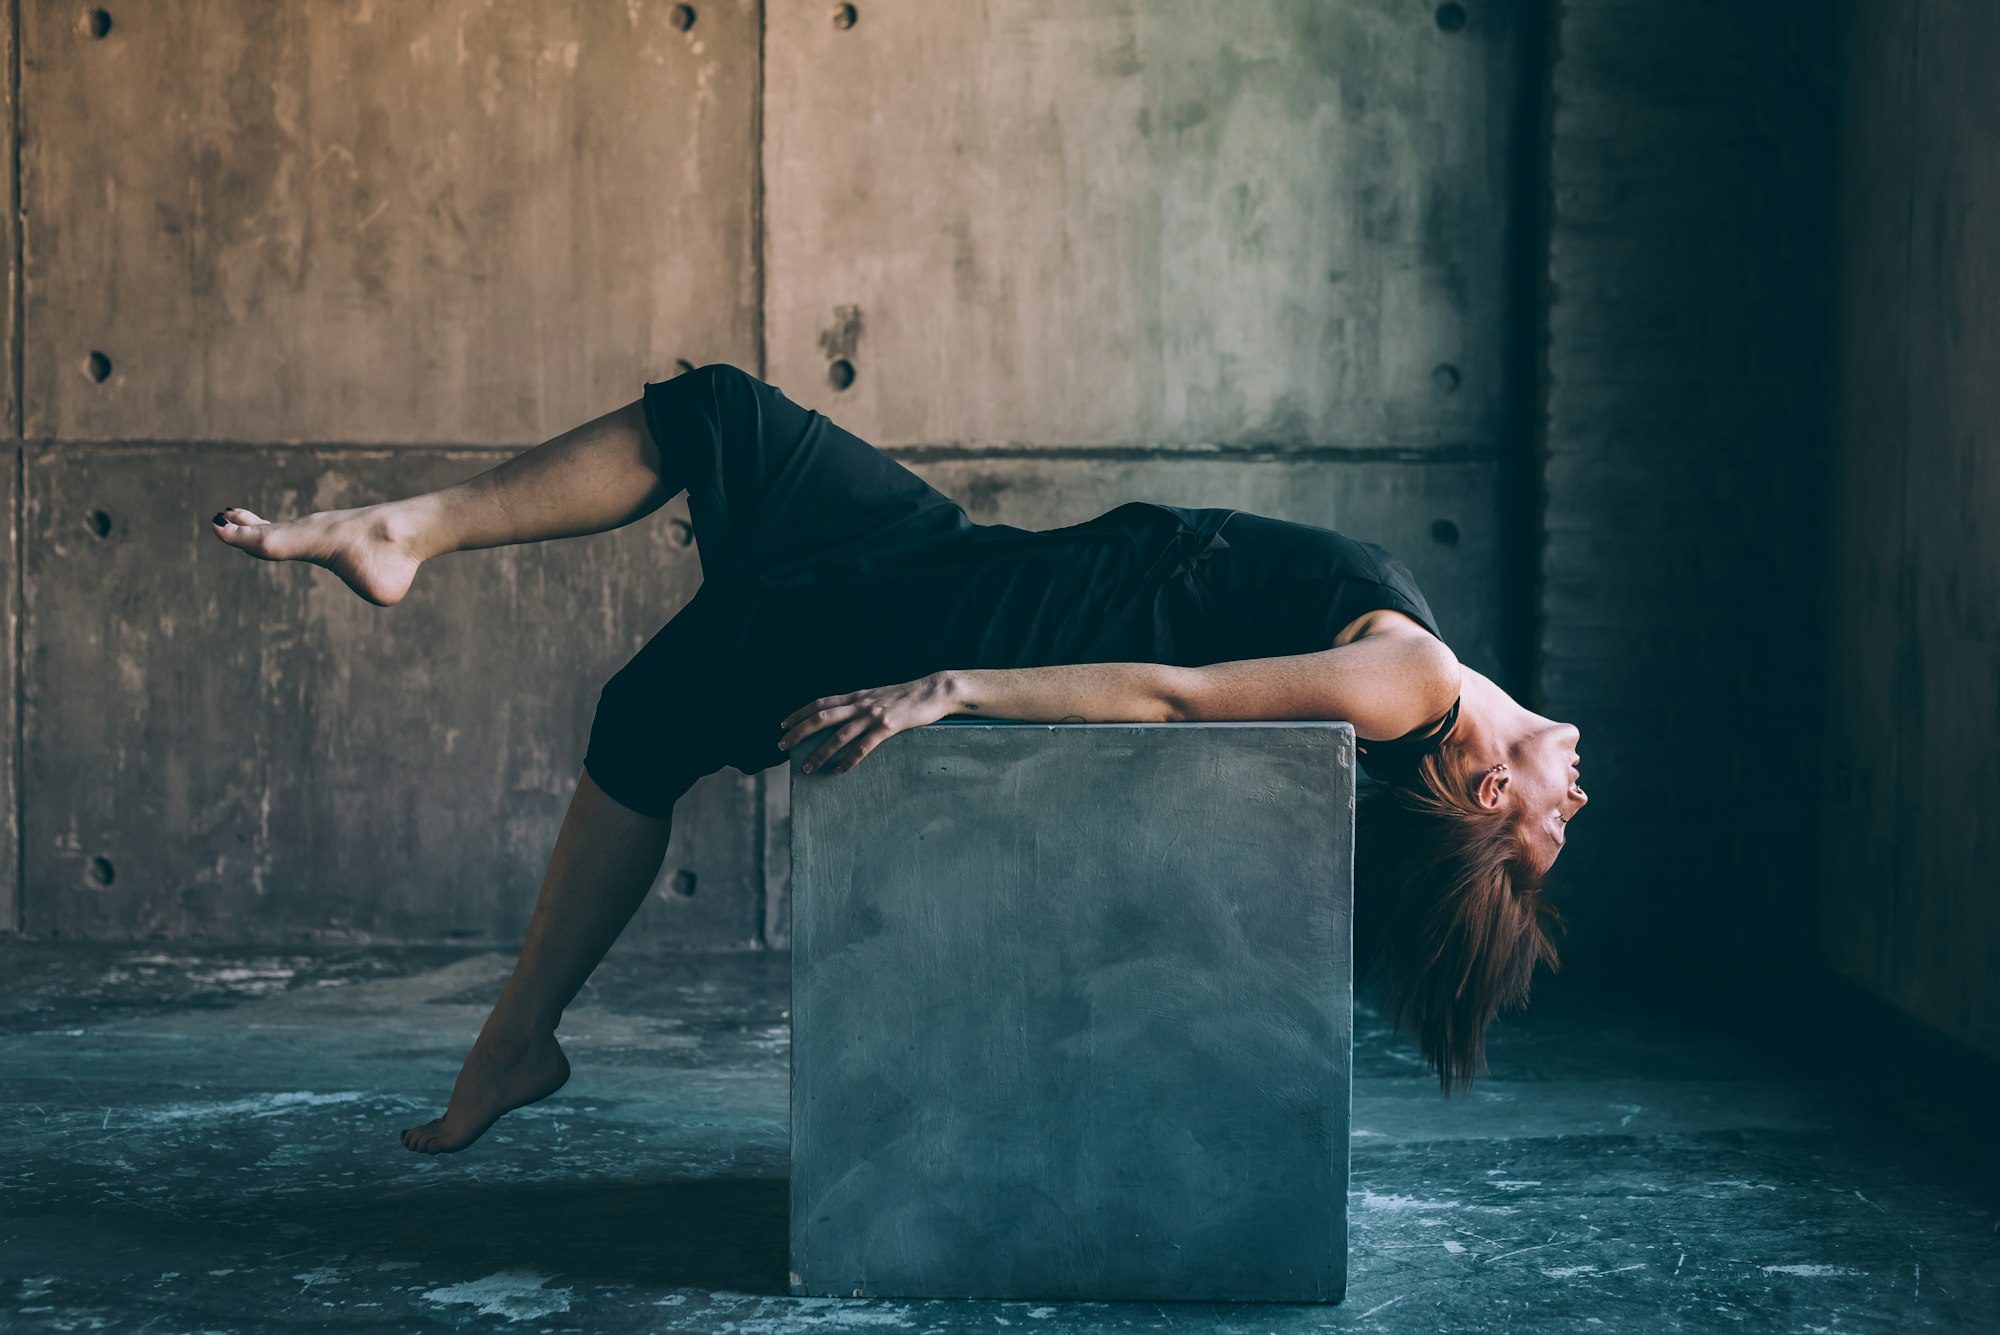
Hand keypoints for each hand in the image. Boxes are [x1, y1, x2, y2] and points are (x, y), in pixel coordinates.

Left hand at [778, 672, 956, 773]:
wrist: (933, 691)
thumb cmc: (907, 696)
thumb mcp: (878, 696)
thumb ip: (861, 704)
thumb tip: (845, 716)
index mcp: (856, 696)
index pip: (820, 703)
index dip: (799, 713)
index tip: (782, 725)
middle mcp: (860, 704)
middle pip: (821, 717)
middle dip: (798, 732)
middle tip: (782, 746)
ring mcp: (873, 715)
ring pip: (839, 735)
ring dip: (820, 753)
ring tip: (807, 767)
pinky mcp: (888, 727)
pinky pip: (863, 746)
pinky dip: (849, 759)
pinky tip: (839, 771)